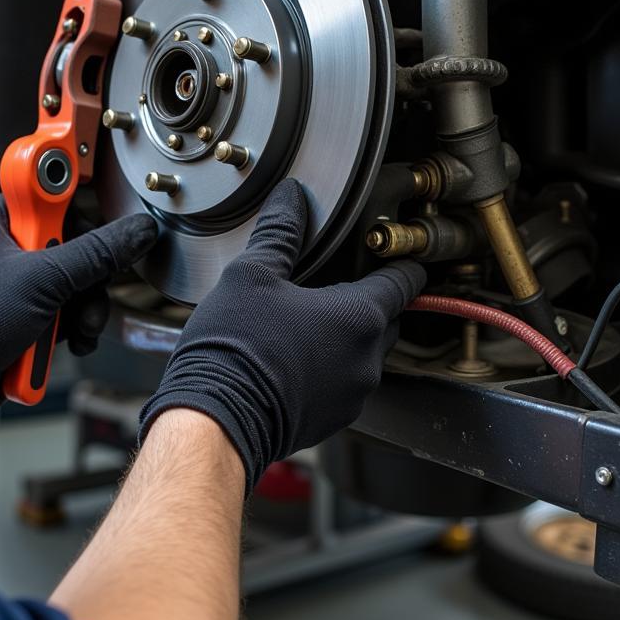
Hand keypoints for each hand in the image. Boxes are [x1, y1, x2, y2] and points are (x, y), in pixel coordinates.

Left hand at [0, 196, 157, 445]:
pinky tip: (72, 340)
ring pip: (79, 280)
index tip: (100, 190)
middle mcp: (13, 246)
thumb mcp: (44, 279)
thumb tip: (135, 232)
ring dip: (86, 308)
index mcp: (2, 221)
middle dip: (90, 277)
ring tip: (78, 328)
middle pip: (77, 242)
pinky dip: (76, 326)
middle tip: (85, 290)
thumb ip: (96, 253)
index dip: (78, 197)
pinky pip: (71, 308)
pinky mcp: (33, 310)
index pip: (53, 193)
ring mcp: (24, 281)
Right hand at [138, 179, 425, 490]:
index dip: (402, 264)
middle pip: (386, 320)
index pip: (404, 282)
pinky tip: (294, 358)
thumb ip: (280, 231)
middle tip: (335, 285)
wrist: (215, 420)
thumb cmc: (234, 349)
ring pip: (365, 355)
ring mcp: (352, 396)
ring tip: (306, 323)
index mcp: (359, 317)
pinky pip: (343, 385)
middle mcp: (367, 360)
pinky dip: (329, 368)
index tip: (398, 255)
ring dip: (347, 338)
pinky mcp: (332, 420)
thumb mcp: (252, 275)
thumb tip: (292, 198)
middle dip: (368, 302)